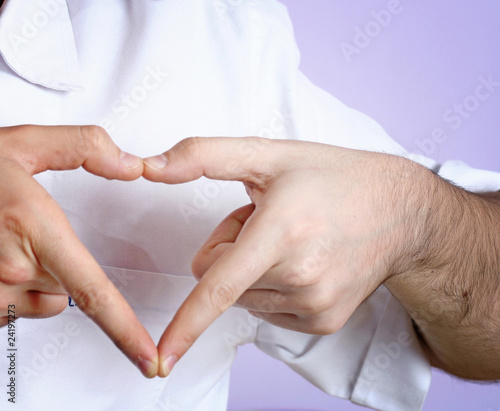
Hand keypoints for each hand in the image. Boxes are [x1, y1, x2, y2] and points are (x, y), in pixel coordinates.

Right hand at [0, 125, 157, 376]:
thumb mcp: (22, 144)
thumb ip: (83, 147)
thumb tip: (131, 166)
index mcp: (32, 226)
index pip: (92, 292)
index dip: (125, 330)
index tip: (148, 359)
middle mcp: (9, 269)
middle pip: (67, 286)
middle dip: (56, 263)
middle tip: (20, 231)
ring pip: (41, 300)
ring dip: (31, 279)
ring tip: (0, 244)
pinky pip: (12, 308)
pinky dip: (9, 289)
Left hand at [143, 136, 426, 376]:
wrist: (399, 211)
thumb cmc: (334, 178)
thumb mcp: (270, 154)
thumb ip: (203, 155)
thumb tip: (149, 167)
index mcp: (281, 233)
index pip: (218, 287)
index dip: (186, 323)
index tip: (163, 359)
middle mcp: (299, 277)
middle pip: (218, 281)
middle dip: (230, 249)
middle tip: (272, 222)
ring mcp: (313, 305)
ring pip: (241, 297)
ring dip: (253, 268)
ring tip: (291, 238)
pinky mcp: (322, 322)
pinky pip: (267, 309)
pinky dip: (273, 286)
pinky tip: (304, 259)